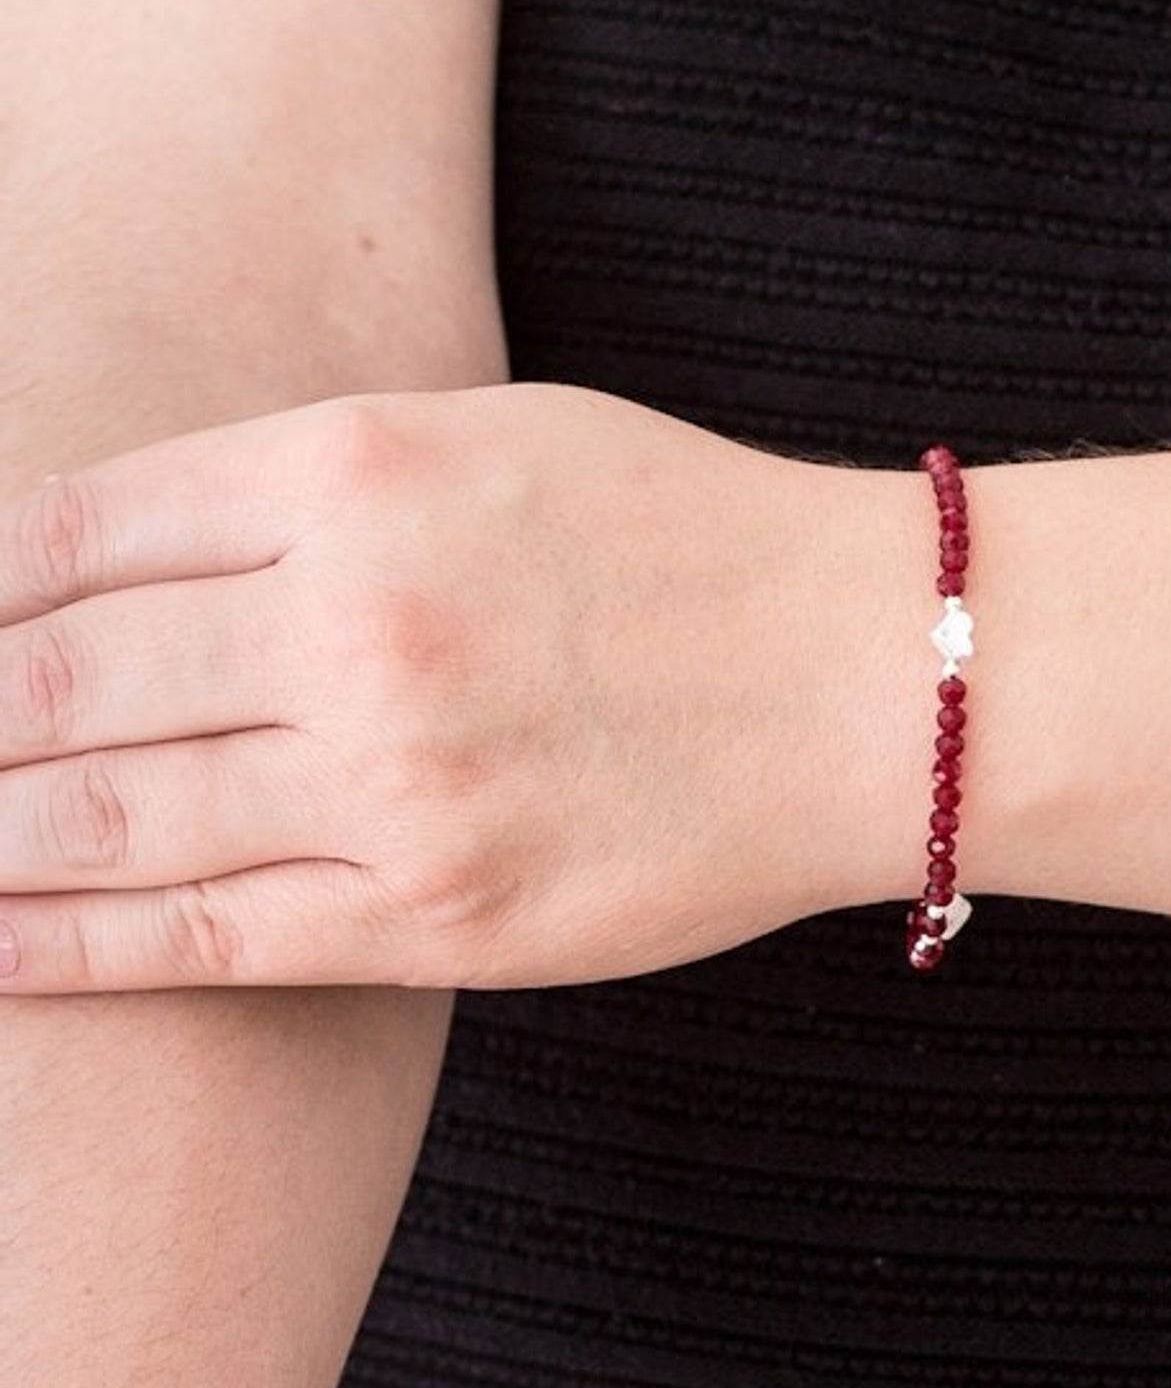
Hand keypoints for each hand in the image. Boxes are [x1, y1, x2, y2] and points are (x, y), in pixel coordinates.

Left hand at [0, 384, 920, 991]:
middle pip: (53, 678)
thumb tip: (121, 558)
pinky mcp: (441, 916)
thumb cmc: (690, 538)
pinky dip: (64, 948)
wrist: (872, 674)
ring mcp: (393, 781)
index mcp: (357, 472)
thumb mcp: (494, 439)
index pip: (66, 535)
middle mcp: (354, 622)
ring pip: (100, 818)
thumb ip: (306, 482)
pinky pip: (204, 939)